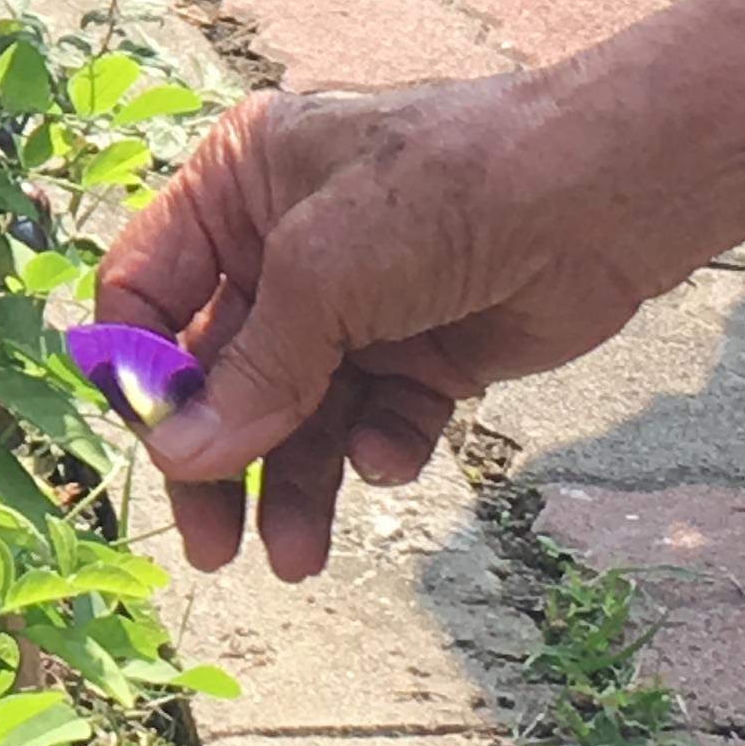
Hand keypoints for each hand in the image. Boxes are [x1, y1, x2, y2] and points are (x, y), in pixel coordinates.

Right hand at [97, 77, 684, 579]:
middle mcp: (280, 247)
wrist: (602, 196)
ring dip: (294, 484)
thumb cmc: (441, 191)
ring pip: (296, 413)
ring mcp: (353, 306)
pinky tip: (390, 457)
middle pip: (218, 369)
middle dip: (219, 458)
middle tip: (212, 545)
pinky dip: (378, 449)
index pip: (147, 287)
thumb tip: (177, 458)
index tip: (156, 447)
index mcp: (233, 188)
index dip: (142, 370)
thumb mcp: (322, 274)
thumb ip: (251, 373)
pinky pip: (373, 419)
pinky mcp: (418, 354)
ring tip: (299, 557)